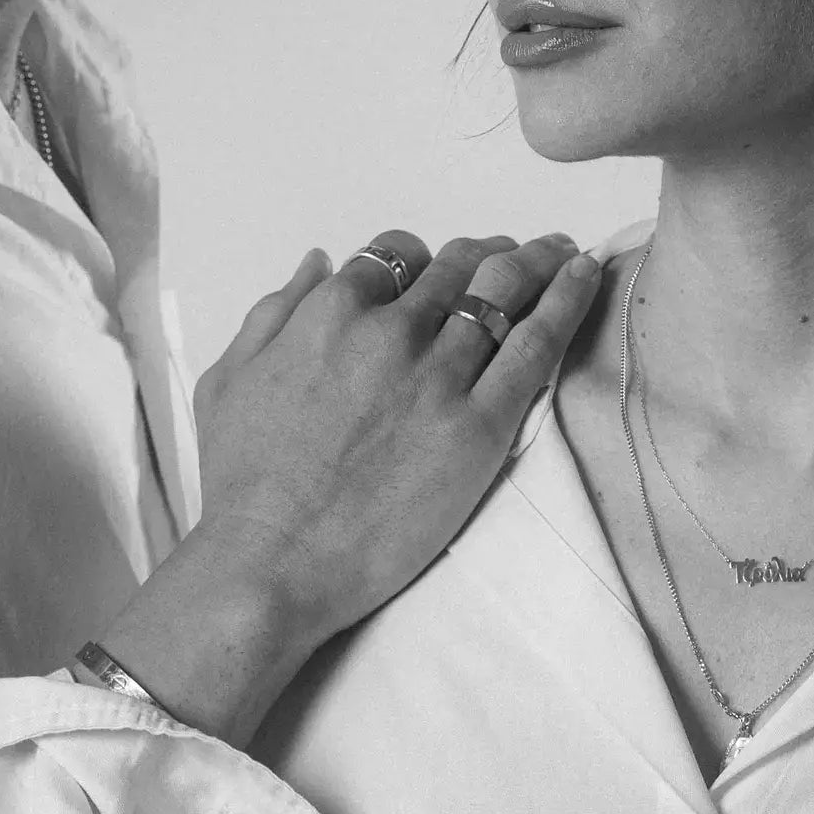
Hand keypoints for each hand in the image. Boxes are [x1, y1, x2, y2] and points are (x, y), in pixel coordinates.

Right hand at [93, 230, 599, 745]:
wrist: (275, 562)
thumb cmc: (242, 482)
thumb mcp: (228, 378)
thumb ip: (275, 309)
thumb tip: (318, 261)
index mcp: (331, 312)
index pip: (394, 255)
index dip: (420, 258)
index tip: (435, 271)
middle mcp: (391, 330)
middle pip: (458, 265)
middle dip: (486, 252)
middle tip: (511, 254)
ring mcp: (441, 375)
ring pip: (503, 290)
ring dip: (537, 261)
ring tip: (560, 252)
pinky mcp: (482, 424)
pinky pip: (537, 345)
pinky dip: (566, 300)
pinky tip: (585, 276)